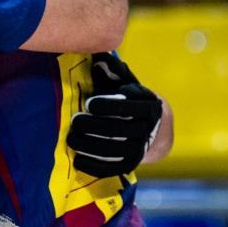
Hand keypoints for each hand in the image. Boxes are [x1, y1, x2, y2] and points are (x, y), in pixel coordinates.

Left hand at [67, 53, 161, 176]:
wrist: (156, 127)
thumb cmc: (132, 99)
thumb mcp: (127, 83)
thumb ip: (113, 73)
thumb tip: (97, 58)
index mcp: (147, 105)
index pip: (129, 107)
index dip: (109, 106)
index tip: (90, 104)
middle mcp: (146, 128)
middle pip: (118, 130)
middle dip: (94, 126)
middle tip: (75, 121)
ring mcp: (140, 148)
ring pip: (114, 150)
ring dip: (90, 146)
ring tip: (71, 139)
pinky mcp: (132, 163)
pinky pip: (113, 168)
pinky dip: (94, 166)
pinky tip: (77, 161)